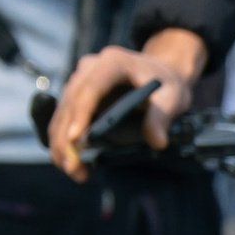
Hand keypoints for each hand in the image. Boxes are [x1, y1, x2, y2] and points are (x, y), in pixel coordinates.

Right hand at [49, 26, 206, 178]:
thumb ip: (162, 117)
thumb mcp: (173, 97)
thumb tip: (157, 141)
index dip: (81, 113)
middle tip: (74, 169)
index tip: (75, 139)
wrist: (159, 72)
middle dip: (67, 139)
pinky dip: (64, 140)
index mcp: (114, 62)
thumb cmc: (166, 83)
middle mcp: (91, 68)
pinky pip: (64, 117)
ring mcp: (80, 80)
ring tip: (74, 172)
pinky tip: (71, 162)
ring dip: (61, 144)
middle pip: (70, 103)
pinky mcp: (76, 94)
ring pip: (62, 112)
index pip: (91, 88)